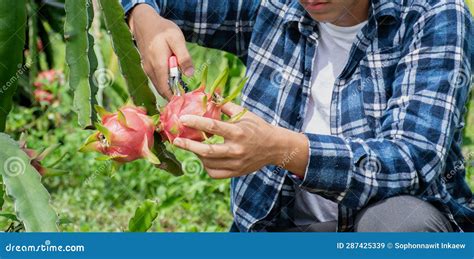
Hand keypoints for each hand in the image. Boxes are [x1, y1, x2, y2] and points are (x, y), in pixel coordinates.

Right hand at [128, 4, 193, 98]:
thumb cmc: (162, 30)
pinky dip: (165, 81)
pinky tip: (174, 75)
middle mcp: (150, 70)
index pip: (166, 90)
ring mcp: (147, 69)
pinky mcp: (146, 67)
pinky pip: (156, 79)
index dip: (175, 98)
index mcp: (159, 66)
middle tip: (187, 94)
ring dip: (170, 87)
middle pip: (162, 90)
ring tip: (182, 84)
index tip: (185, 100)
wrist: (144, 22)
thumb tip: (189, 75)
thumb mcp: (177, 40)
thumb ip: (184, 57)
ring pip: (159, 85)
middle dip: (174, 94)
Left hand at [173, 103, 308, 178]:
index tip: (182, 119)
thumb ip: (225, 106)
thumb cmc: (257, 127)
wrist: (275, 148)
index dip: (196, 122)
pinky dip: (206, 165)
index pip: (213, 126)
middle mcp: (236, 149)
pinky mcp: (236, 172)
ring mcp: (236, 163)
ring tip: (192, 146)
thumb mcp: (245, 114)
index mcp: (238, 131)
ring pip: (209, 162)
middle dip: (189, 146)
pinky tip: (205, 158)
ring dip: (197, 154)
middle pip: (207, 150)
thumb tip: (209, 94)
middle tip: (175, 140)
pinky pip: (214, 173)